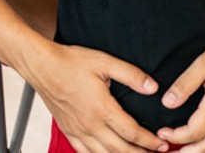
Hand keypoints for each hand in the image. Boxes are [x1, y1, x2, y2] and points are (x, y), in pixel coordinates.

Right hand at [29, 40, 166, 152]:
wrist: (41, 65)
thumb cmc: (70, 62)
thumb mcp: (104, 61)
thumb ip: (130, 75)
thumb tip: (153, 87)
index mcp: (102, 109)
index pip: (132, 132)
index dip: (150, 141)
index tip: (163, 144)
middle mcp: (90, 124)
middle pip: (120, 149)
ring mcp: (77, 130)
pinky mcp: (67, 130)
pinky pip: (84, 152)